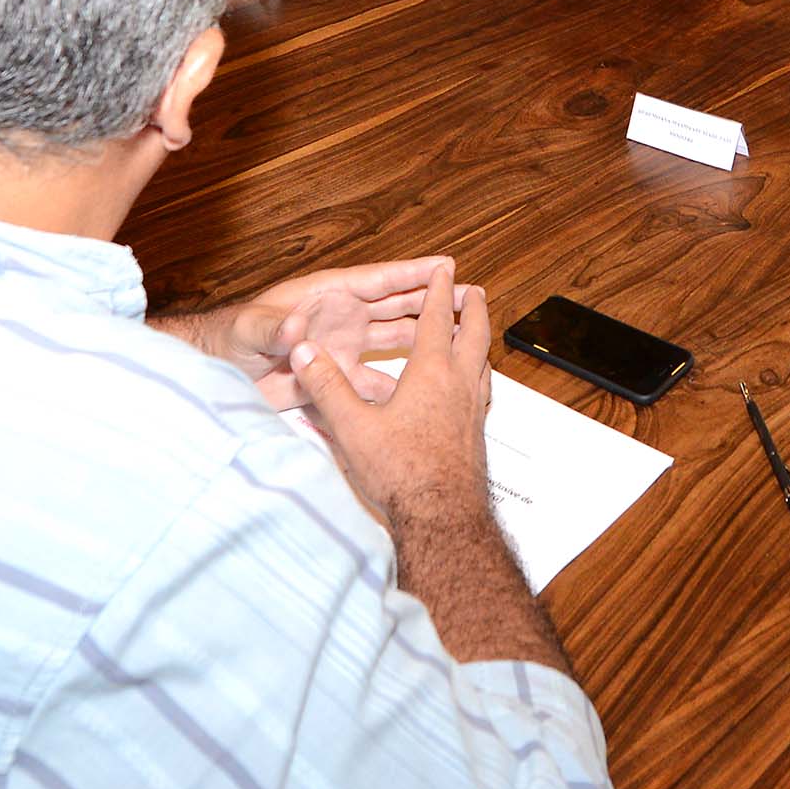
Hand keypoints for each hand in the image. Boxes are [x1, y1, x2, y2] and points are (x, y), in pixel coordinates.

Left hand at [201, 255, 460, 410]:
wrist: (216, 376)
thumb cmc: (228, 339)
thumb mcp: (249, 330)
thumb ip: (273, 329)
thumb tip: (296, 328)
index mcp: (327, 296)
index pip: (379, 281)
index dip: (413, 273)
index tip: (446, 266)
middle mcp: (342, 320)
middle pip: (397, 308)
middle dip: (433, 302)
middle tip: (470, 297)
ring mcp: (341, 350)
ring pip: (394, 344)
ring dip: (424, 342)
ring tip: (459, 340)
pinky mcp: (335, 380)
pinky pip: (374, 385)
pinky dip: (397, 389)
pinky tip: (422, 394)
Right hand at [287, 262, 494, 523]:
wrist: (442, 517)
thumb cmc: (403, 473)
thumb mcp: (352, 427)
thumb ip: (327, 386)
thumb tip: (305, 353)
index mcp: (432, 374)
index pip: (439, 320)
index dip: (439, 291)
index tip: (444, 271)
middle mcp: (460, 386)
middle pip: (475, 335)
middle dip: (474, 309)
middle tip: (474, 292)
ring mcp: (473, 412)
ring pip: (484, 363)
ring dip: (480, 341)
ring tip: (476, 336)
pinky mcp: (476, 435)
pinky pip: (482, 392)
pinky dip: (479, 376)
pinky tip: (470, 391)